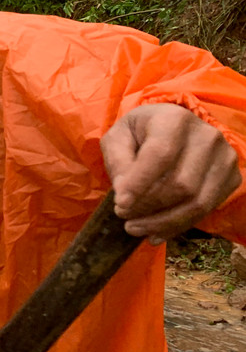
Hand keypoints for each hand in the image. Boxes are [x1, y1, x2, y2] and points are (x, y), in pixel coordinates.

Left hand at [101, 102, 241, 241]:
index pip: (160, 155)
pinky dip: (178, 226)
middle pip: (180, 184)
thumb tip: (125, 194)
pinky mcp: (232, 177)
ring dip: (162, 222)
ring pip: (197, 202)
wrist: (172, 130)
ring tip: (135, 229)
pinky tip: (156, 231)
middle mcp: (207, 136)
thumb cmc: (140, 134)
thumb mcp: (118, 139)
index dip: (140, 184)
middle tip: (123, 216)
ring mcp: (225, 157)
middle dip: (148, 207)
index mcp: (174, 119)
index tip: (120, 205)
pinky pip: (207, 210)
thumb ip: (118, 162)